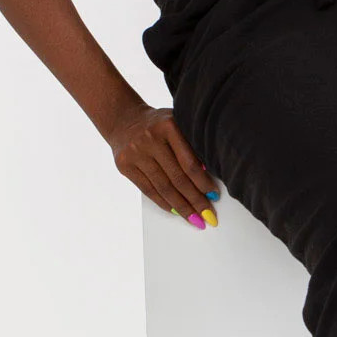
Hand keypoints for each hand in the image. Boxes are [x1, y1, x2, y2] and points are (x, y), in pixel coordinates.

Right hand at [108, 103, 219, 226]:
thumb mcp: (177, 124)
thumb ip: (191, 144)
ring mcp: (135, 152)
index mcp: (169, 125)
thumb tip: (207, 177)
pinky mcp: (124, 165)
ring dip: (181, 207)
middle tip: (208, 216)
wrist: (123, 118)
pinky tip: (175, 211)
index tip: (214, 196)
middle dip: (195, 200)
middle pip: (177, 178)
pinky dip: (163, 203)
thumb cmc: (158, 125)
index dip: (203, 183)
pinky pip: (147, 190)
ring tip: (194, 218)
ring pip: (163, 187)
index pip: (189, 162)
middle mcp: (151, 139)